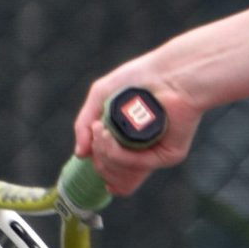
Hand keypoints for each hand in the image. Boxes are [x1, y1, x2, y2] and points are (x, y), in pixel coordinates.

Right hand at [72, 58, 200, 197]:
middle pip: (110, 174)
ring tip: (101, 129)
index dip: (96, 162)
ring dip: (103, 153)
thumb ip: (84, 125)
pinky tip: (109, 134)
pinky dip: (117, 153)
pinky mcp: (167, 155)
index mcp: (127, 141)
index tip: (91, 144)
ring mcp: (154, 155)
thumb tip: (80, 154)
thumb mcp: (100, 97)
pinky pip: (136, 165)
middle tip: (97, 129)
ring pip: (120, 175)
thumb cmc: (137, 78)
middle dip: (97, 155)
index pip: (108, 168)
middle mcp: (141, 151)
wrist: (168, 72)